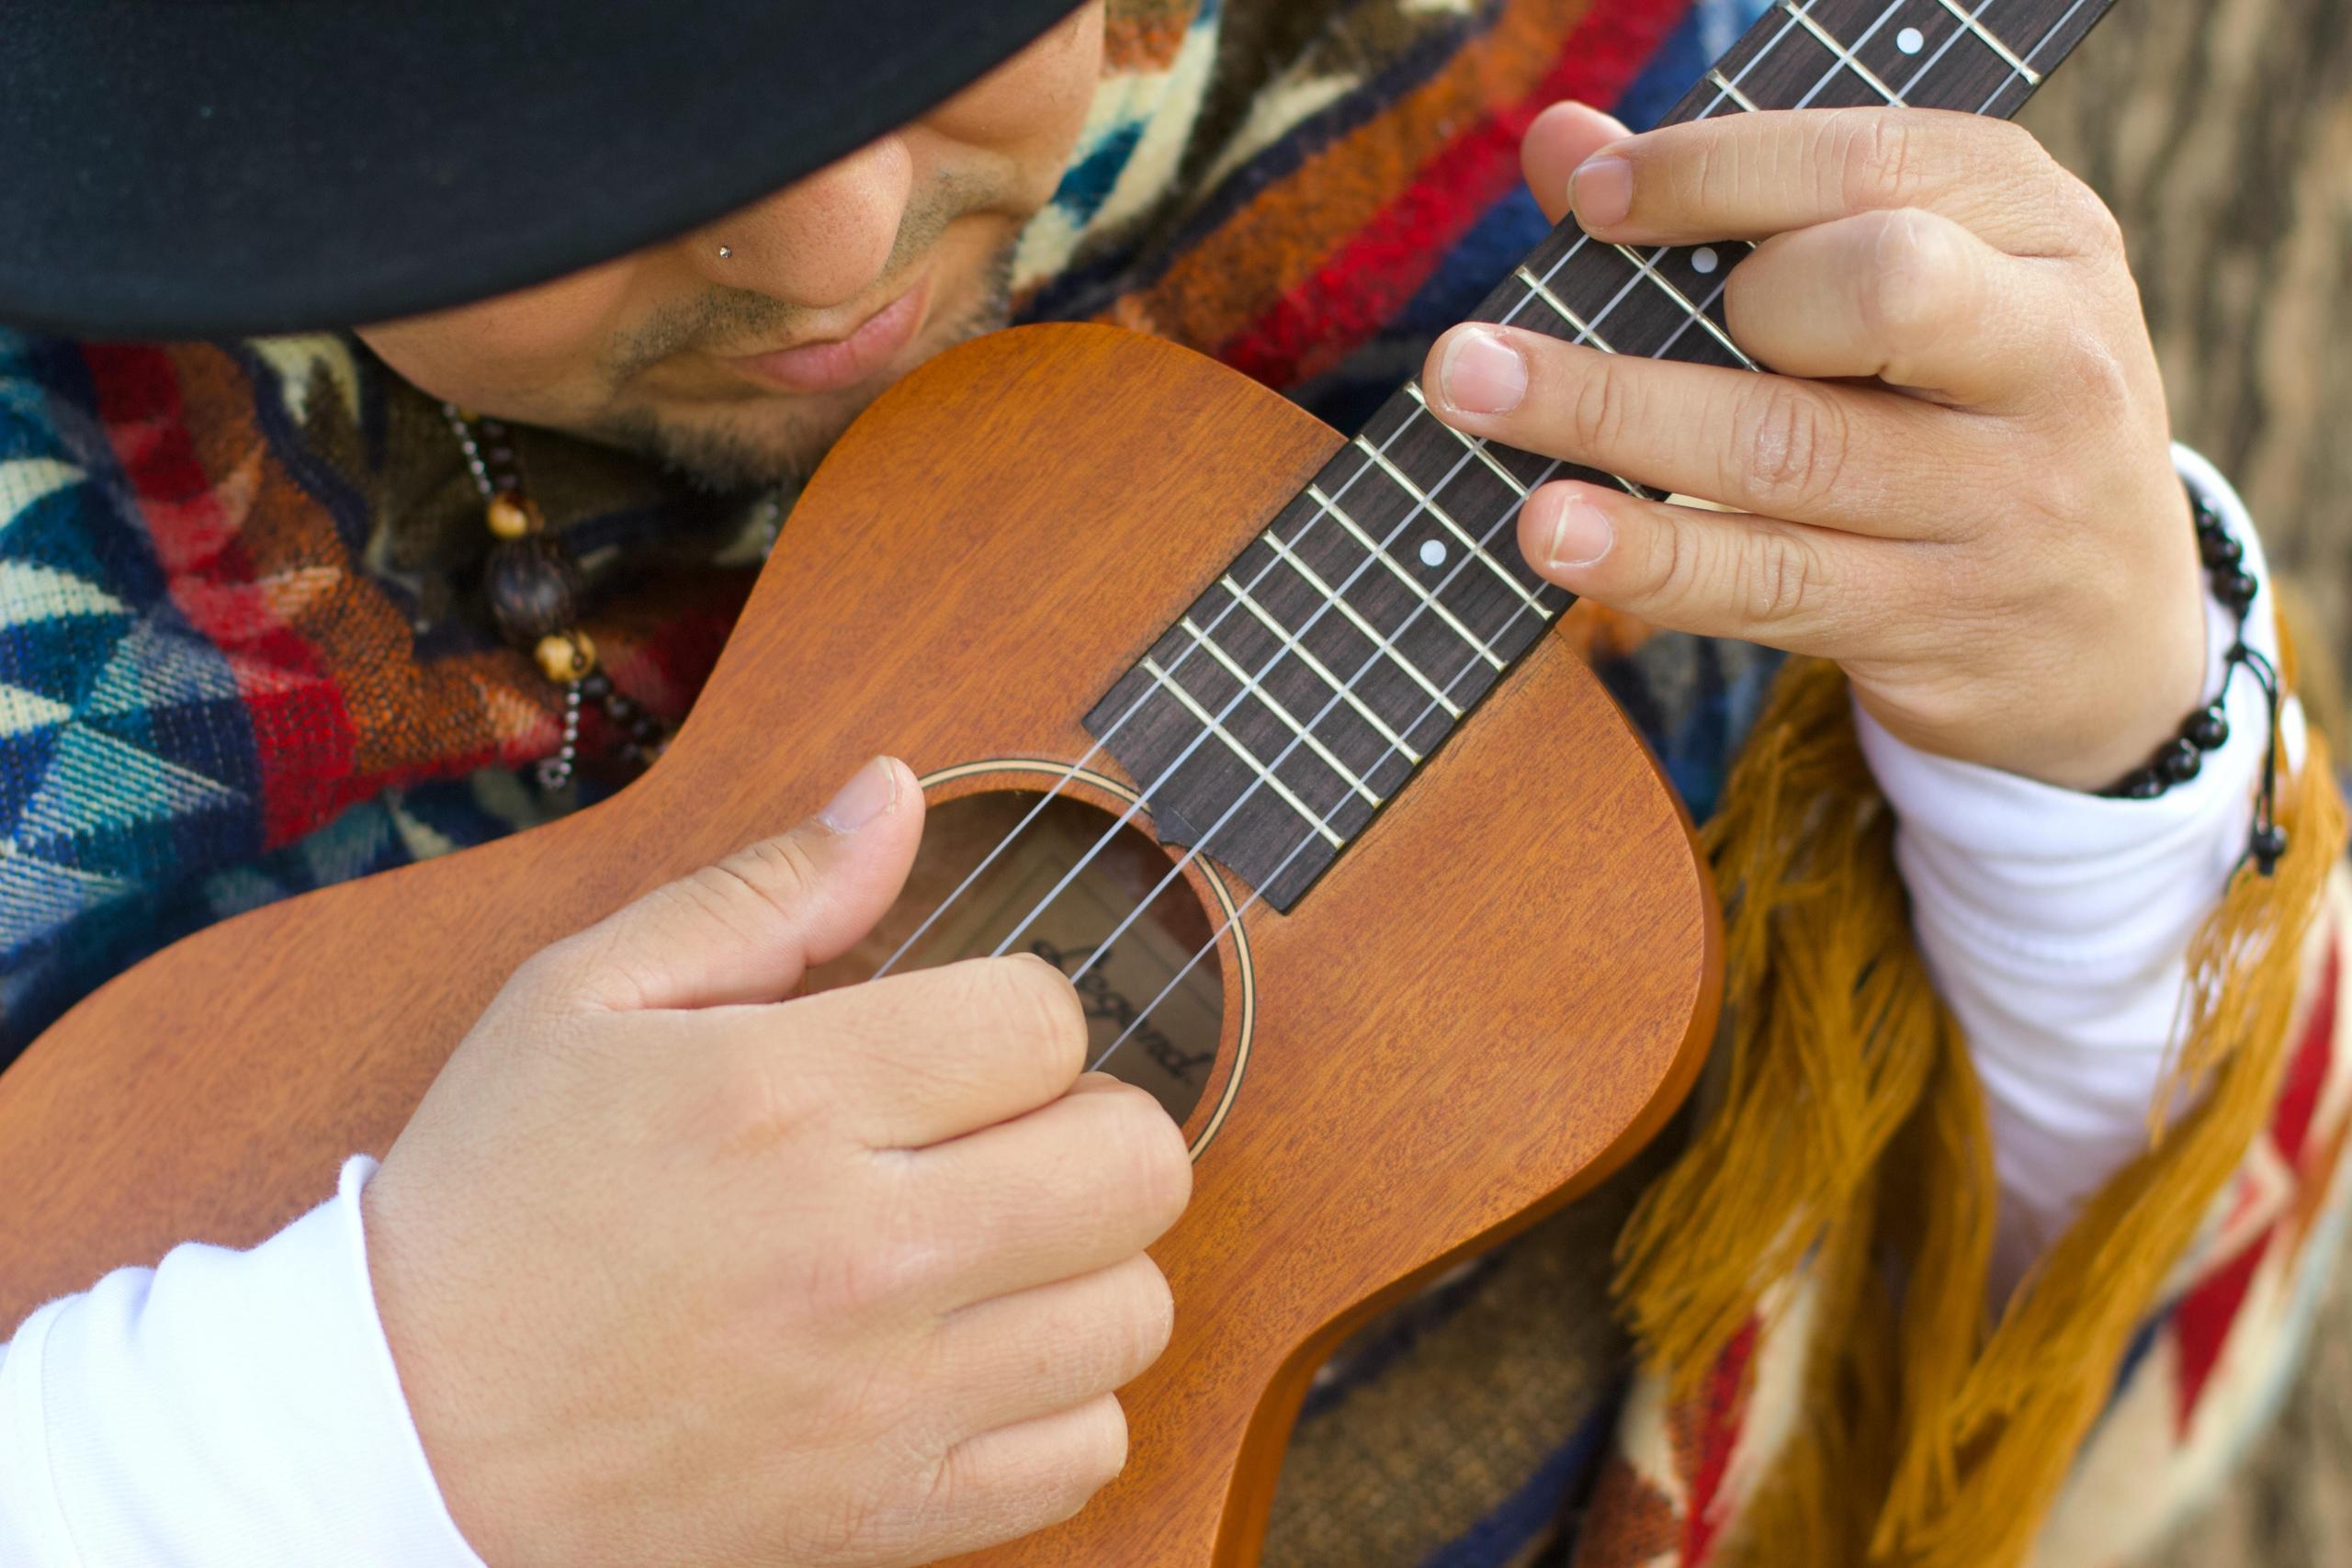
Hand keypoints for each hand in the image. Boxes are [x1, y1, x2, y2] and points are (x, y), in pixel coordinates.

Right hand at [362, 757, 1191, 1566]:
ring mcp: (886, 1400)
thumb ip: (766, 891)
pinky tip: (976, 1359)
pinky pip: (1088, 1451)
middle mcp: (859, 1252)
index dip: (1016, 1015)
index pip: (1045, 1021)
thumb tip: (897, 794)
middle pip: (1135, 1162)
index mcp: (784, 1099)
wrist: (403, 1431)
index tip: (957, 1045)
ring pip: (1134, 1308)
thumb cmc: (495, 1199)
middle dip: (1087, 1124)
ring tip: (991, 1250)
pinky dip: (1060, 1403)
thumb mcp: (585, 996)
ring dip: (1084, 1263)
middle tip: (1002, 1138)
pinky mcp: (889, 1514)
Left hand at [1429, 103, 2203, 789]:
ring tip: (1472, 395)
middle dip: (1698, 299)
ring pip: (1792, 450)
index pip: (1877, 166)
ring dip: (1613, 419)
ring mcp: (2000, 499)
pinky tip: (1552, 531)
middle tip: (1542, 320)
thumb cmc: (1962, 415)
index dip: (1717, 172)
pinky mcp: (1935, 619)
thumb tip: (1560, 141)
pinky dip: (1649, 555)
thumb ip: (1743, 208)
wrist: (2114, 634)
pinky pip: (1770, 581)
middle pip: (1873, 292)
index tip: (1592, 197)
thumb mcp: (1917, 288)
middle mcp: (2044, 355)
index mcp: (2038, 231)